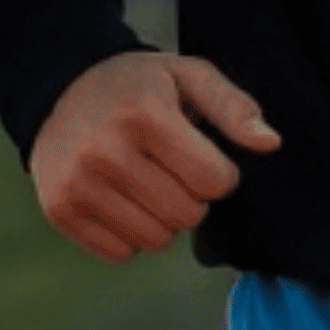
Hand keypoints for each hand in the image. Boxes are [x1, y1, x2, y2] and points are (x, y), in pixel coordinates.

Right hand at [29, 50, 280, 263]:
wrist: (59, 90)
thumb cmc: (138, 86)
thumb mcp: (188, 76)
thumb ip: (233, 107)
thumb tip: (271, 143)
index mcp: (142, 113)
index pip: (213, 182)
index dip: (219, 173)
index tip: (200, 154)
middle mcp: (104, 150)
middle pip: (187, 215)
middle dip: (192, 198)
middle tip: (172, 169)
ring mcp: (76, 183)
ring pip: (156, 240)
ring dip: (163, 220)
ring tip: (147, 183)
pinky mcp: (59, 210)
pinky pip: (120, 254)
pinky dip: (131, 235)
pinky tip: (122, 199)